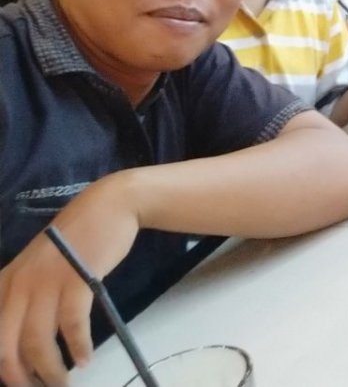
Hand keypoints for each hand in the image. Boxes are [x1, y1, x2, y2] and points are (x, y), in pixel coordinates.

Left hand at [0, 177, 139, 385]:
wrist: (107, 207)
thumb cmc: (75, 240)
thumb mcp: (37, 268)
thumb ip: (26, 298)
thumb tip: (25, 345)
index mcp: (5, 283)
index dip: (4, 368)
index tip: (22, 382)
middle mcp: (18, 285)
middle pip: (8, 347)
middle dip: (22, 377)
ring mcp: (47, 282)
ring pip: (38, 342)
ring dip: (51, 369)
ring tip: (64, 381)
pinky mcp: (76, 280)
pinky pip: (72, 324)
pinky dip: (78, 346)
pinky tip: (85, 358)